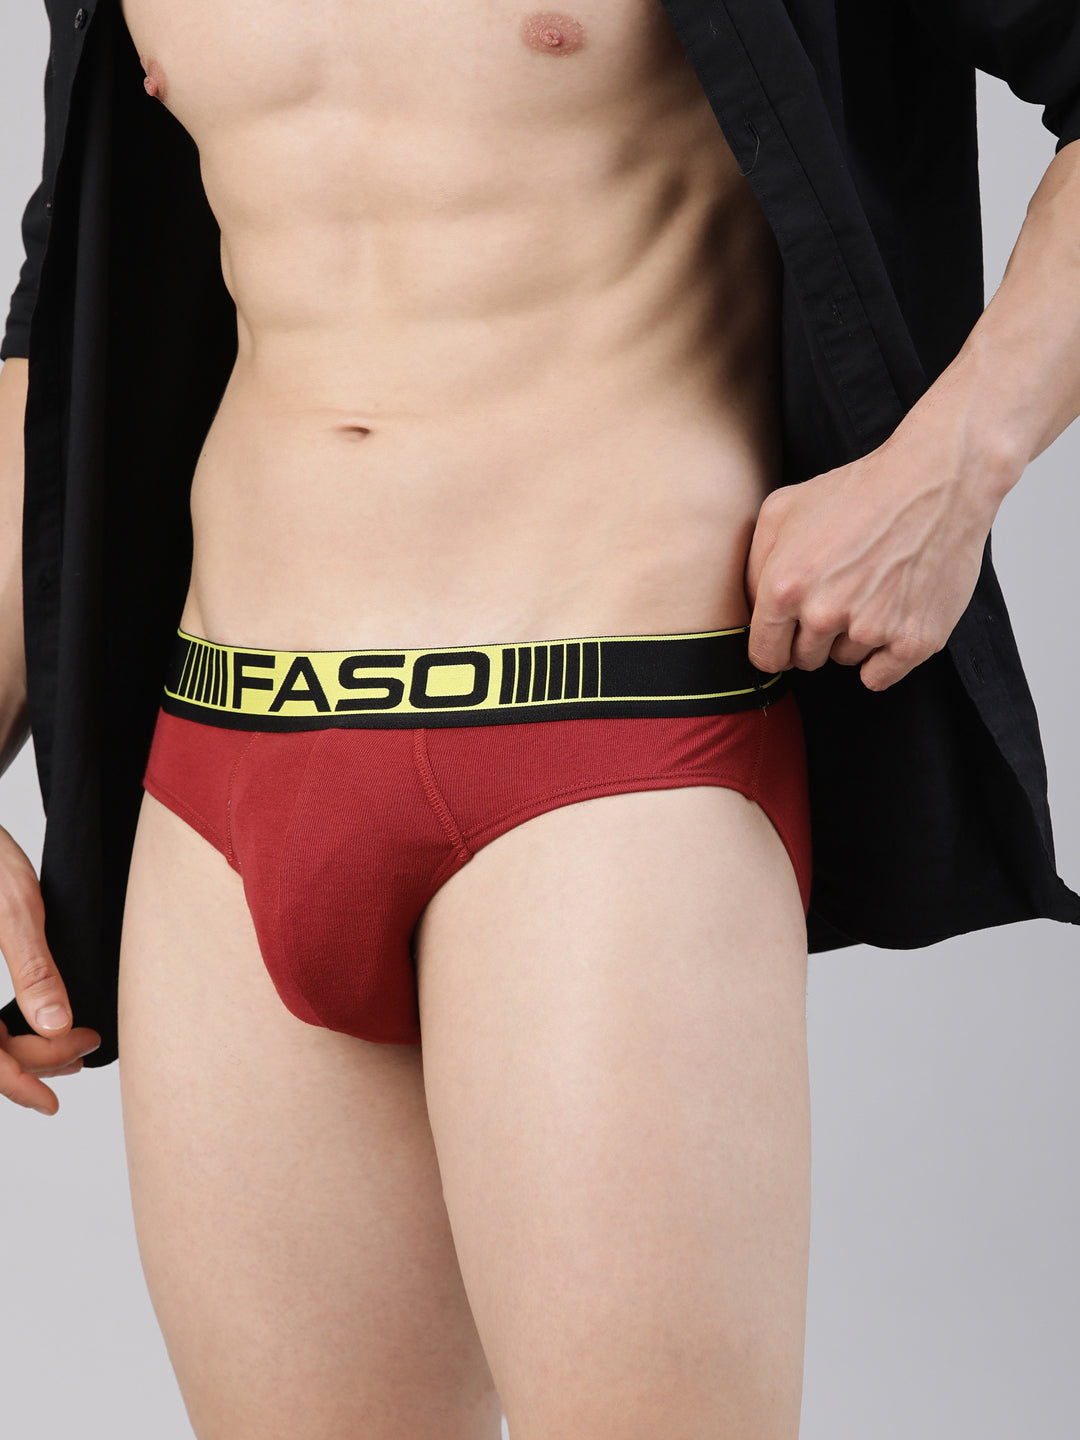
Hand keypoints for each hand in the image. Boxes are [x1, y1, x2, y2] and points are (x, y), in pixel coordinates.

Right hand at [0, 823, 100, 1114]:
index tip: (53, 1101)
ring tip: (72, 1046)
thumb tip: (56, 1024)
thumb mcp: (15, 909)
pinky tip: (41, 1026)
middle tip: (85, 1051)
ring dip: (22, 1050)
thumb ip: (34, 968)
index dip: (18, 1085)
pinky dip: (8, 1030)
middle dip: (33, 1062)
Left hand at [744, 428, 1005, 691]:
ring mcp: (872, 629)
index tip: (788, 634)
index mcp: (784, 586)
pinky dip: (883, 657)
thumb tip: (753, 612)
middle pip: (805, 661)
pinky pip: (879, 677)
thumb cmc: (858, 492)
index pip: (765, 655)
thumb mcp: (782, 510)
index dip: (775, 645)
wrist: (937, 480)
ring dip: (852, 637)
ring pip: (845, 660)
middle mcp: (824, 613)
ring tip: (872, 590)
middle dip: (815, 636)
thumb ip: (754, 567)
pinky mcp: (915, 640)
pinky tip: (890, 618)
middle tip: (840, 594)